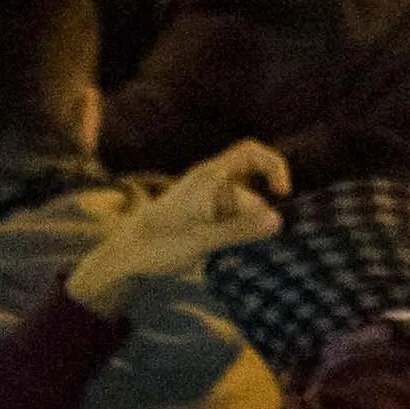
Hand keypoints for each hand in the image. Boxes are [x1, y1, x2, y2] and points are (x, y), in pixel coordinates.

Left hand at [72, 141, 285, 310]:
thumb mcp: (201, 239)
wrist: (126, 256)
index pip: (250, 153)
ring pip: (243, 211)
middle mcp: (211, 183)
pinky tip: (221, 250)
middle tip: (232, 244)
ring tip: (219, 250)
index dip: (273, 165)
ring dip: (242, 231)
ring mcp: (208, 199)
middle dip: (252, 219)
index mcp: (209, 177)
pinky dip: (234, 234)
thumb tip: (278, 219)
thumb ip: (239, 229)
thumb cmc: (158, 243)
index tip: (283, 193)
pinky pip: (232, 220)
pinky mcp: (205, 215)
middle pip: (250, 193)